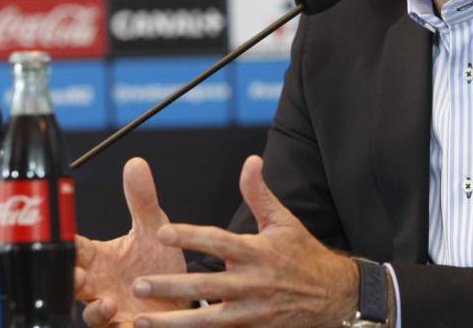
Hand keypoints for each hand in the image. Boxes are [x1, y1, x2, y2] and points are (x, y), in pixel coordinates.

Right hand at [75, 157, 188, 326]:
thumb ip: (142, 200)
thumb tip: (135, 162)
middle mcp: (99, 285)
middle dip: (69, 280)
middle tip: (76, 274)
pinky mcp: (126, 327)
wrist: (184, 297)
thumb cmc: (160, 264)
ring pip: (90, 314)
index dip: (65, 243)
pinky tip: (132, 322)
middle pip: (72, 283)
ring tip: (106, 303)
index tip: (59, 236)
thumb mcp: (154, 229)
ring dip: (95, 311)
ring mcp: (111, 309)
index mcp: (99, 258)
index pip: (73, 248)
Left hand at [129, 155, 359, 326]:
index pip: (219, 241)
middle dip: (171, 286)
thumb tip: (250, 160)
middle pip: (206, 286)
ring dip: (173, 322)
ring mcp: (254, 311)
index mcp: (257, 252)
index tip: (161, 232)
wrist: (334, 295)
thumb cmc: (303, 254)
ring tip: (140, 319)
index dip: (190, 237)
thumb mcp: (283, 221)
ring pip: (209, 320)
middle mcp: (254, 283)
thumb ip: (259, 193)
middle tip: (138, 285)